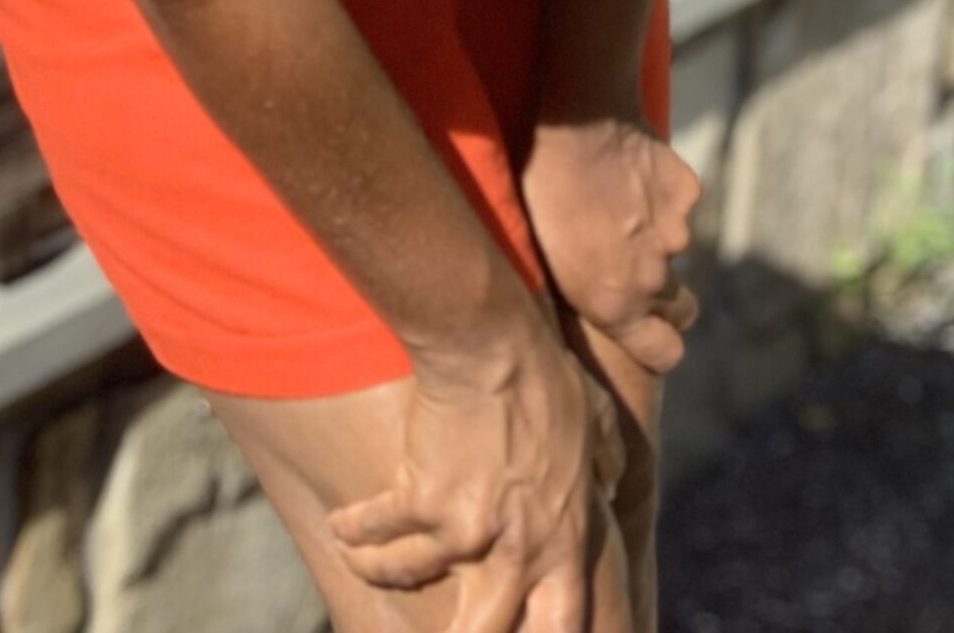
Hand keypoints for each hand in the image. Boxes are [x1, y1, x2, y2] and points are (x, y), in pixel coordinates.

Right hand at [325, 307, 630, 631]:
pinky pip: (378, 528)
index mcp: (562, 538)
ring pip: (412, 573)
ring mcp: (465, 530)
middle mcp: (515, 549)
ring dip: (380, 569)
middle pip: (483, 630)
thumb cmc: (550, 378)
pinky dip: (354, 530)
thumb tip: (613, 481)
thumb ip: (607, 462)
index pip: (563, 624)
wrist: (497, 349)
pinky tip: (340, 528)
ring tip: (360, 563)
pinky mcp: (422, 499)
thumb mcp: (598, 421)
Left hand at [520, 117, 701, 375]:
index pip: (665, 353)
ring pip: (675, 247)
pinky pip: (679, 203)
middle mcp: (653, 278)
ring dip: (655, 234)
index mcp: (614, 305)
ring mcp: (676, 234)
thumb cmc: (544, 193)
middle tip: (632, 261)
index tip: (651, 333)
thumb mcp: (550, 260)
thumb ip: (588, 293)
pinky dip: (664, 194)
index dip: (660, 345)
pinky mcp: (688, 192)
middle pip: (681, 308)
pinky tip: (634, 172)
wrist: (577, 127)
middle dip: (664, 295)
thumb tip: (598, 306)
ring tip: (619, 201)